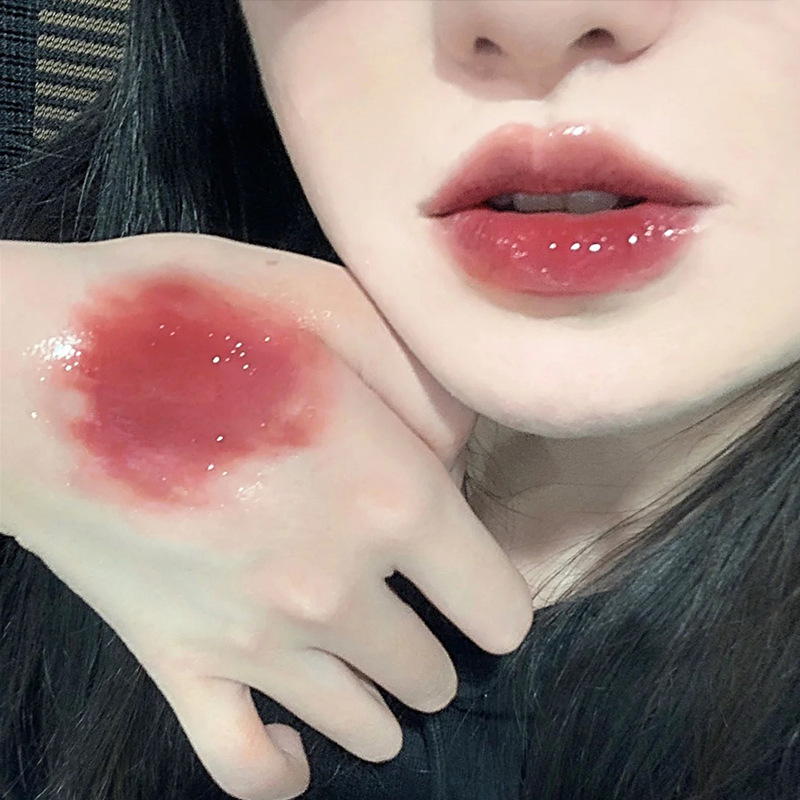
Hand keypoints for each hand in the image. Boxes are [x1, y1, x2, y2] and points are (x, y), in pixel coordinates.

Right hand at [0, 233, 532, 799]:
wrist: (26, 367)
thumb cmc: (185, 315)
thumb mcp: (331, 303)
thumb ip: (427, 384)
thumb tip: (464, 452)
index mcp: (390, 499)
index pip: (497, 604)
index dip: (495, 590)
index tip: (472, 566)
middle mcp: (335, 591)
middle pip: (434, 669)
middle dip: (438, 637)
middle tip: (412, 597)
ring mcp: (252, 643)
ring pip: (364, 722)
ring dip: (384, 697)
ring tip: (377, 664)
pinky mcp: (174, 663)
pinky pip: (244, 765)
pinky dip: (283, 768)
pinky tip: (298, 750)